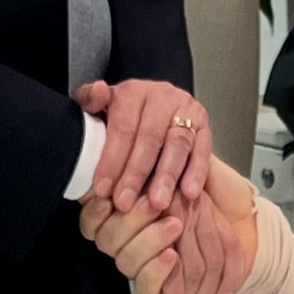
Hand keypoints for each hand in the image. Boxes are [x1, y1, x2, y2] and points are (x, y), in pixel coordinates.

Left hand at [76, 79, 210, 214]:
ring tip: (157, 203)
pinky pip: (202, 149)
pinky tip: (189, 192)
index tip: (102, 189)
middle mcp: (162, 96)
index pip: (122, 127)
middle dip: (136, 174)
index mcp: (132, 92)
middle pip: (149, 138)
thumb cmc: (123, 116)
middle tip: (125, 203)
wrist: (157, 109)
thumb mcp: (101, 106)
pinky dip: (197, 172)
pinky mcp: (203, 124)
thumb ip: (90, 100)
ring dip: (167, 176)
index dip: (111, 160)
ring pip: (177, 144)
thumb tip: (96, 90)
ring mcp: (186, 109)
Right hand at [83, 154, 259, 293]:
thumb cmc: (221, 192)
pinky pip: (147, 286)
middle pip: (107, 239)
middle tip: (155, 202)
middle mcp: (132, 239)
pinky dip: (157, 271)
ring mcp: (146, 264)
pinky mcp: (165, 287)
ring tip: (174, 224)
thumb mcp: (191, 162)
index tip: (110, 194)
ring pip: (125, 261)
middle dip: (130, 219)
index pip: (93, 219)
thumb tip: (133, 144)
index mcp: (130, 209)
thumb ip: (160, 157)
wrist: (251, 222)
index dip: (95, 210)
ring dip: (148, 240)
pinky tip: (171, 255)